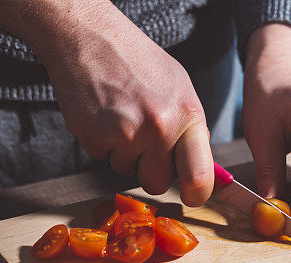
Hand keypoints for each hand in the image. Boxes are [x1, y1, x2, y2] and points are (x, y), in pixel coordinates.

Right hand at [0, 0, 213, 205]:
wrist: (90, 38)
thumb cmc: (137, 61)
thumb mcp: (179, 87)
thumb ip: (190, 128)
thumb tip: (200, 166)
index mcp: (187, 115)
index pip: (200, 176)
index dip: (196, 194)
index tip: (191, 196)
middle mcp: (159, 128)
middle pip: (157, 184)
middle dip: (150, 172)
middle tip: (143, 146)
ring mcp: (126, 134)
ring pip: (126, 170)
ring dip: (123, 151)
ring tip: (121, 115)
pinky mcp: (94, 137)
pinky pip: (102, 157)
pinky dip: (100, 140)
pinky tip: (103, 113)